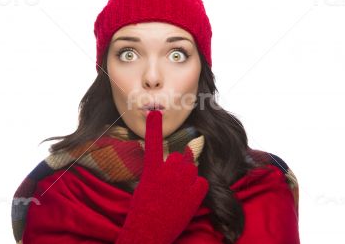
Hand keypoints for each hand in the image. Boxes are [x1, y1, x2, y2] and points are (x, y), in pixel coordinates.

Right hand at [116, 111, 208, 243]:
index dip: (154, 127)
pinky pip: (201, 182)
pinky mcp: (196, 192)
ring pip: (192, 168)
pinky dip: (196, 189)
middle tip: (171, 184)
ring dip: (188, 177)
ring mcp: (183, 181)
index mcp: (152, 169)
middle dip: (179, 166)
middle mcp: (168, 171)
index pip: (153, 143)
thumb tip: (169, 166)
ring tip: (178, 194)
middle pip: (181, 157)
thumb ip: (157, 173)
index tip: (154, 113)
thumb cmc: (143, 211)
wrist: (149, 232)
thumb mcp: (145, 187)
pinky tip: (187, 200)